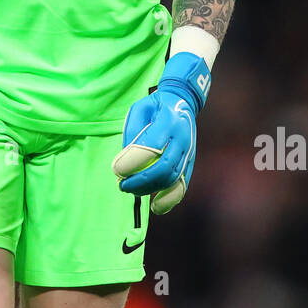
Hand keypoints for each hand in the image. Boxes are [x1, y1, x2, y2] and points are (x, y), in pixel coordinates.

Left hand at [111, 52, 209, 214]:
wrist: (182, 101)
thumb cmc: (155, 106)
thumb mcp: (139, 110)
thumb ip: (132, 134)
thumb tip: (123, 163)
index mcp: (168, 121)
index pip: (151, 148)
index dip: (132, 163)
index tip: (116, 170)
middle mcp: (183, 138)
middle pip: (163, 167)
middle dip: (140, 181)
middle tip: (122, 185)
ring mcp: (189, 151)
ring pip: (172, 178)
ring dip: (150, 189)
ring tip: (131, 190)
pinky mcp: (191, 162)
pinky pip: (182, 185)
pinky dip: (170, 199)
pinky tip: (156, 206)